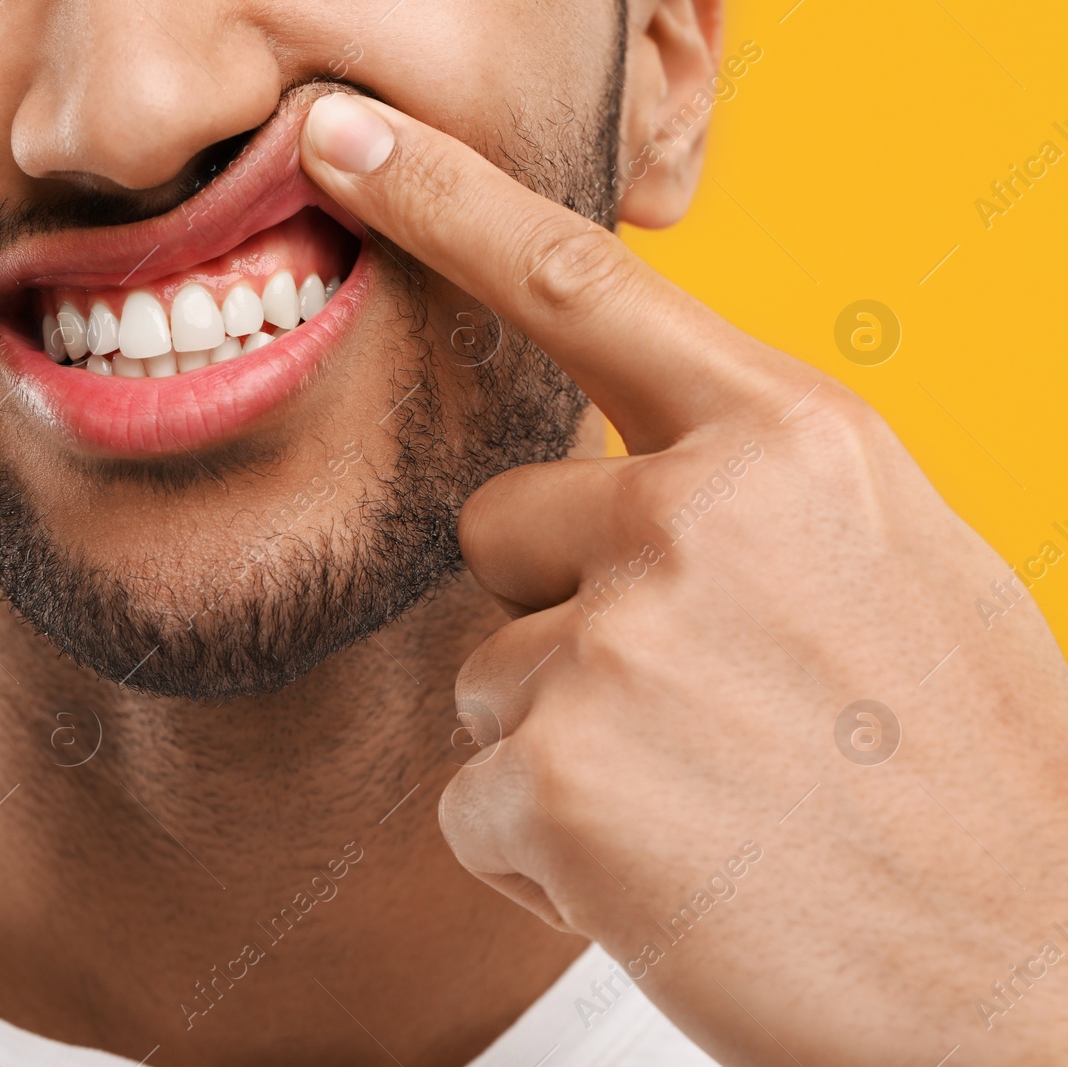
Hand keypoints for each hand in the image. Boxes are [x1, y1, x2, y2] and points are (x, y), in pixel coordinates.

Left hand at [301, 93, 1067, 1064]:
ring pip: (489, 678)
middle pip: (500, 530)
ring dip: (569, 748)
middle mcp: (698, 515)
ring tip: (710, 807)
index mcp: (791, 442)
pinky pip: (477, 801)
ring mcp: (619, 644)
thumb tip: (627, 473)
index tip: (336, 137)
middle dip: (563, 617)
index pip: (580, 285)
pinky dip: (551, 854)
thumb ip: (748, 491)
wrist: (1034, 984)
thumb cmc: (960, 780)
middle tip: (700, 714)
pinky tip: (675, 879)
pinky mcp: (557, 778)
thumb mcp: (890, 567)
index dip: (443, 201)